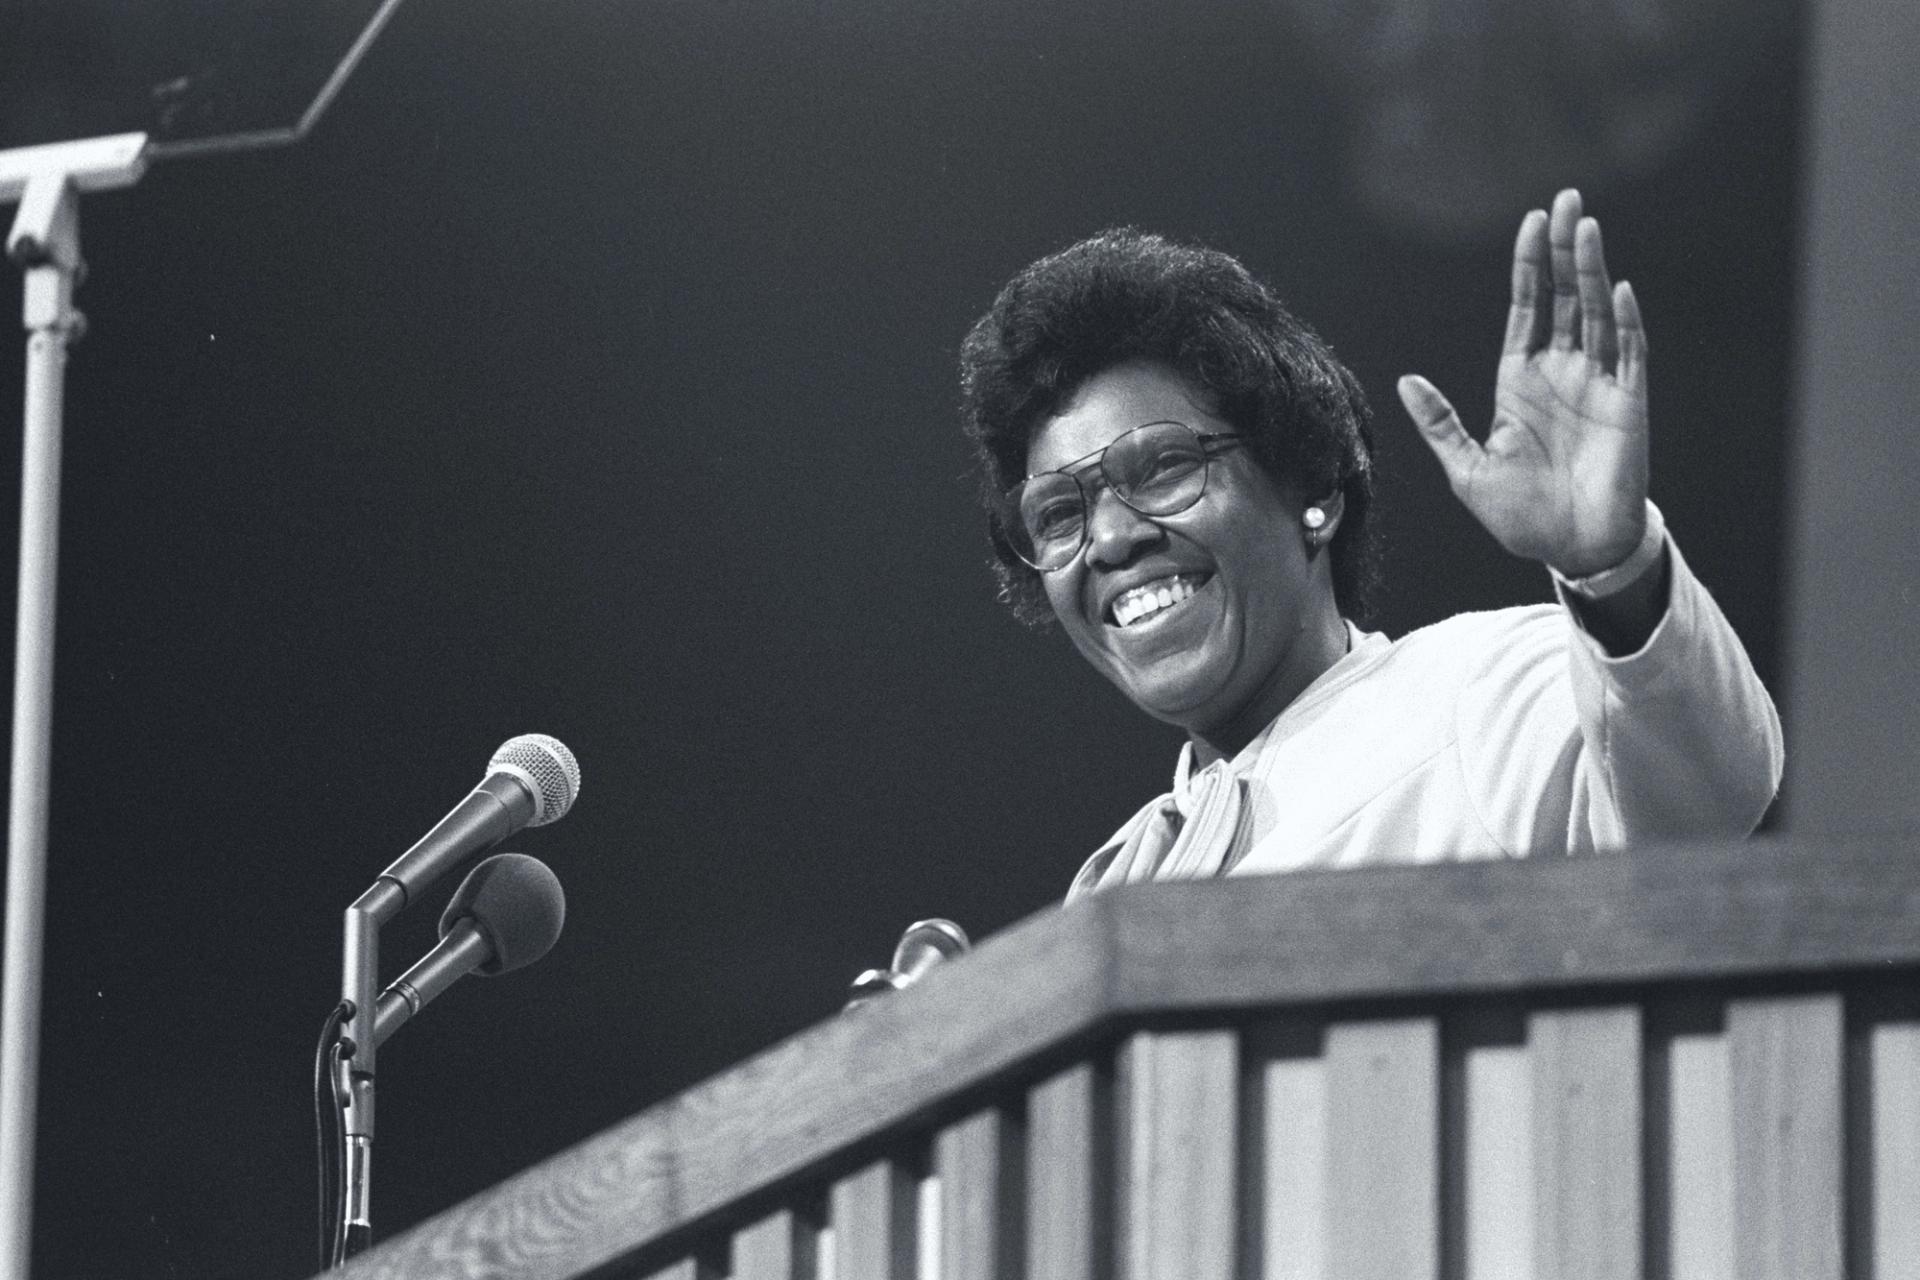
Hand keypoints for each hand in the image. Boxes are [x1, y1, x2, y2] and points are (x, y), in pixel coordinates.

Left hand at [1397, 189, 1648, 577]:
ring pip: (1596, 313)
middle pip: (1564, 296)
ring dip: (1593, 270)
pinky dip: (1625, 321)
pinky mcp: (1627, 405)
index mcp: (1519, 381)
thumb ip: (1440, 423)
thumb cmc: (1520, 515)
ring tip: (1586, 226)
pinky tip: (1617, 289)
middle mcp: (1560, 373)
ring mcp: (1596, 385)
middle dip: (1564, 249)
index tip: (1531, 221)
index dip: (1529, 266)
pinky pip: (1628, 354)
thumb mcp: (1466, 470)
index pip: (1527, 308)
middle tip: (1566, 200)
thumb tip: (1407, 380)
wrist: (1569, 549)